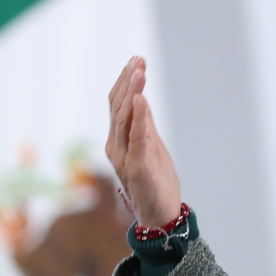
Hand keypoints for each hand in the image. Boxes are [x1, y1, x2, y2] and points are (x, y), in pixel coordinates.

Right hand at [106, 56, 181, 226]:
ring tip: (139, 71)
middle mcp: (116, 146)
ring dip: (133, 92)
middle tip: (138, 59)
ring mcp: (125, 157)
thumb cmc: (156, 182)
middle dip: (128, 81)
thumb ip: (144, 125)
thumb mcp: (151, 147)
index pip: (117, 105)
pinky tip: (141, 99)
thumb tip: (140, 98)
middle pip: (118, 107)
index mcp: (118, 141)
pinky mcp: (137, 167)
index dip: (125, 81)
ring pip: (125, 118)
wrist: (160, 216)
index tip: (136, 60)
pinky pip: (137, 138)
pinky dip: (139, 117)